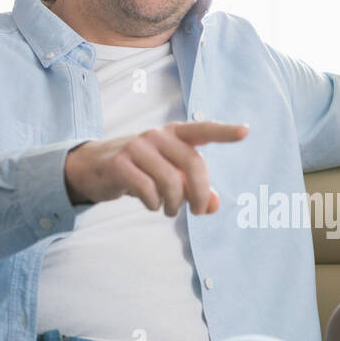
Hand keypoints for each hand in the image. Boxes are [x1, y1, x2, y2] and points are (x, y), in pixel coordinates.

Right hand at [63, 121, 248, 215]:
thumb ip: (194, 189)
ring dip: (174, 204)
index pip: (203, 130)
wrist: (93, 168)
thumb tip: (214, 206)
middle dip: (200, 194)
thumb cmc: (140, 170)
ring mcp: (137, 147)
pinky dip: (154, 204)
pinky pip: (148, 191)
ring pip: (171, 182)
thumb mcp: (169, 176)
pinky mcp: (120, 164)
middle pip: (193, 165)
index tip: (246, 132)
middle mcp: (157, 135)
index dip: (224, 132)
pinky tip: (151, 204)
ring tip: (168, 209)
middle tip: (198, 211)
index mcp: (174, 133)